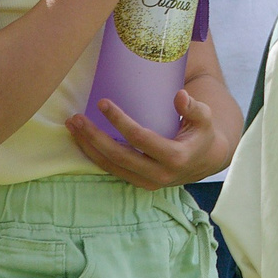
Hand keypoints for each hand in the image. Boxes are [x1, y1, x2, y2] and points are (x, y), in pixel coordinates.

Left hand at [66, 90, 229, 188]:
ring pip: (111, 166)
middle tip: (76, 118)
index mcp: (176, 157)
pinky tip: (82, 141)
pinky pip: (112, 170)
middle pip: (119, 156)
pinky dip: (94, 156)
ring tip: (72, 127)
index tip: (103, 103)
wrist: (206, 162)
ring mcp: (148, 182)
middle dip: (94, 137)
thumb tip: (179, 95)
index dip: (119, 121)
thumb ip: (194, 108)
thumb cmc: (202, 134)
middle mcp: (159, 174)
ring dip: (88, 147)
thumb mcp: (204, 119)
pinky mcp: (139, 183)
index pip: (140, 139)